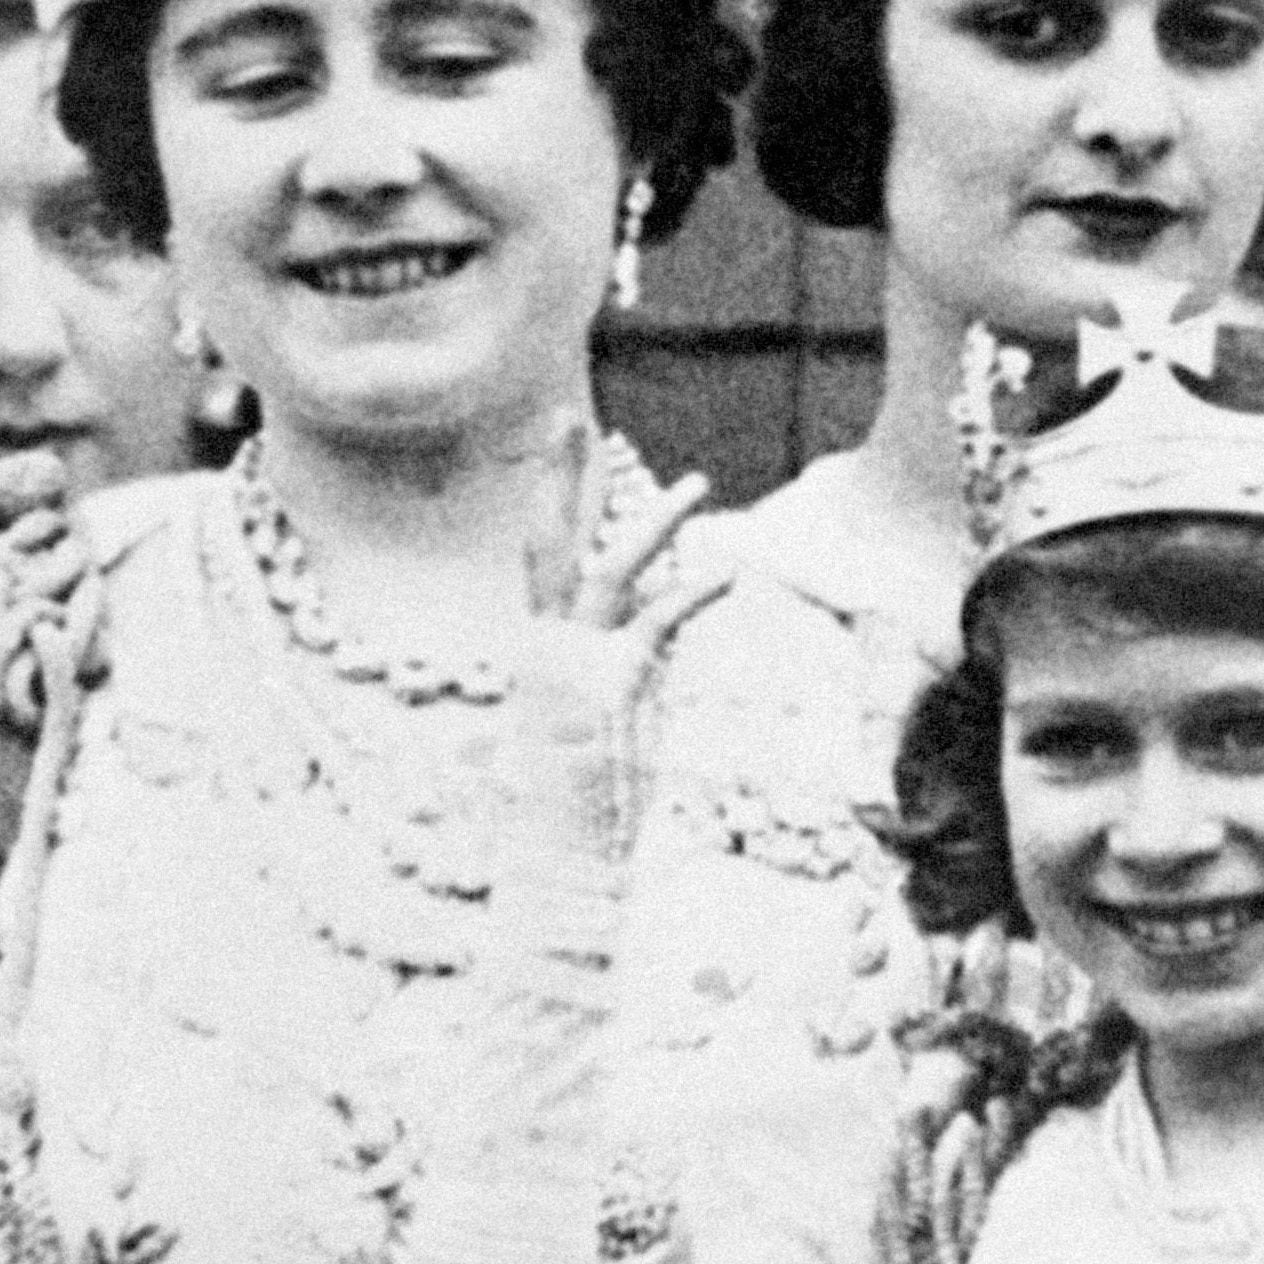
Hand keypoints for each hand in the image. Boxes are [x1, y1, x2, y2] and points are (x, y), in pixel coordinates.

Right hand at [510, 425, 720, 865]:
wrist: (557, 848)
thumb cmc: (566, 803)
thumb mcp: (577, 732)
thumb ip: (590, 691)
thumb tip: (614, 674)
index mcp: (537, 648)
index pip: (541, 559)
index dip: (549, 502)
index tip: (558, 452)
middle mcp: (548, 643)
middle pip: (549, 539)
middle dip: (558, 475)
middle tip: (567, 415)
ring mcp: (579, 659)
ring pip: (610, 565)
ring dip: (654, 521)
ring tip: (697, 482)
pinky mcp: (615, 681)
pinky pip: (657, 621)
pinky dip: (692, 593)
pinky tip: (726, 573)